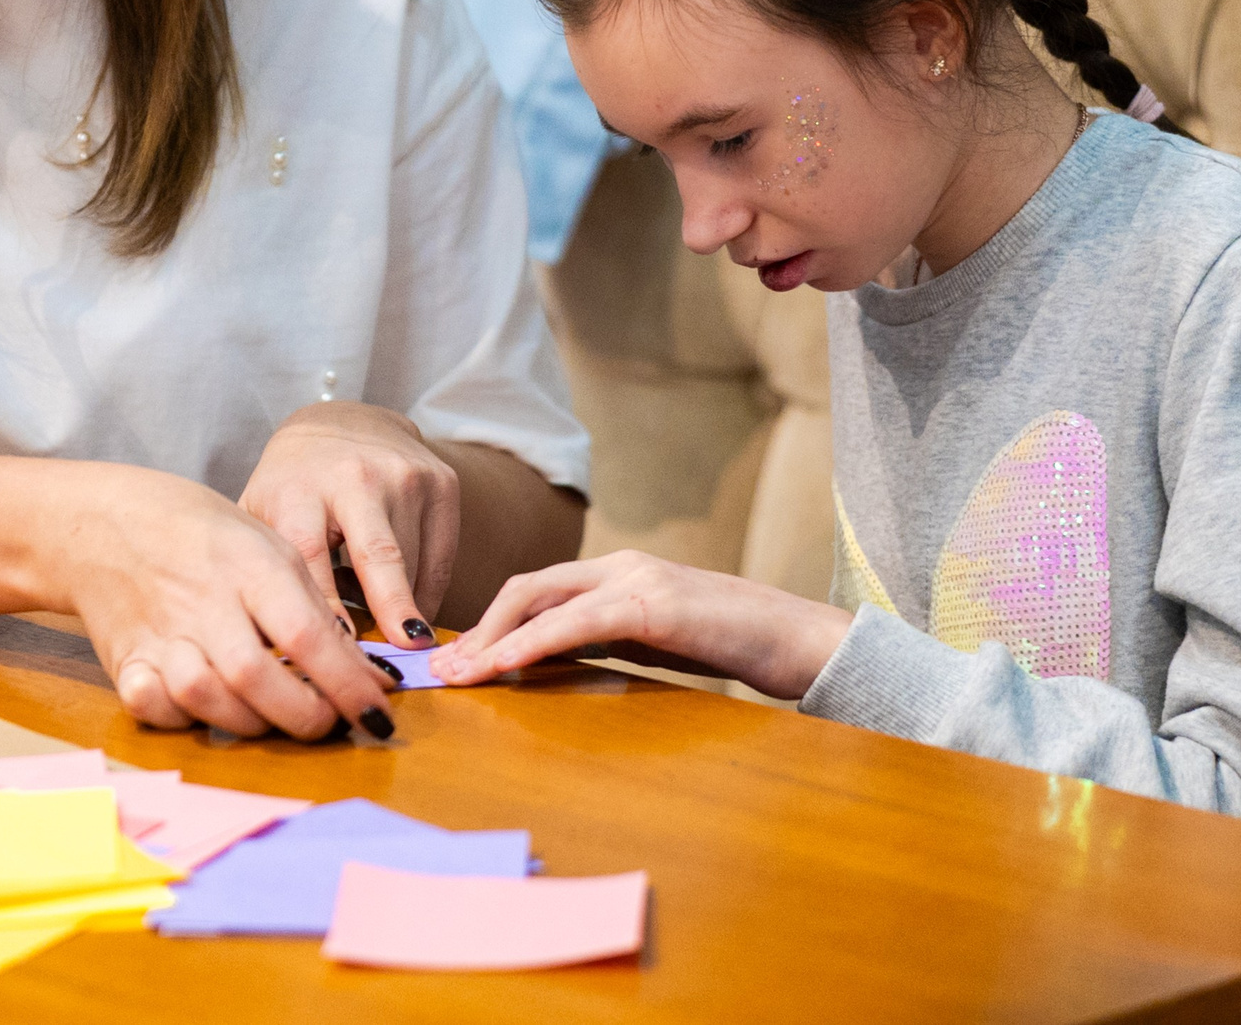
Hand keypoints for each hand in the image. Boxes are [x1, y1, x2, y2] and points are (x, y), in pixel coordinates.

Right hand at [54, 464, 395, 740]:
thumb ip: (313, 608)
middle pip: (255, 677)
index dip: (348, 683)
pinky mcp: (123, 660)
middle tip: (331, 723)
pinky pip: (154, 706)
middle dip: (304, 715)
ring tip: (277, 716)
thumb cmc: (205, 535)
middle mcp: (203, 601)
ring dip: (252, 723)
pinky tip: (208, 710)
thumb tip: (366, 674)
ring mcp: (159, 633)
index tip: (379, 711)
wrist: (106, 522)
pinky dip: (184, 719)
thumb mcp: (269, 548)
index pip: (306, 636)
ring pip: (205, 698)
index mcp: (249, 566)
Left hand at [239, 402, 456, 646]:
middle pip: (378, 555)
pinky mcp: (442, 483)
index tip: (335, 653)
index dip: (326, 608)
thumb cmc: (290, 487)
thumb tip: (265, 647)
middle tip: (400, 659)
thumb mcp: (259, 515)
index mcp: (299, 488)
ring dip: (404, 610)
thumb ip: (260, 568)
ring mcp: (405, 476)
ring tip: (390, 642)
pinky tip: (411, 614)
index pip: (311, 556)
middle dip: (390, 609)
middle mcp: (355, 476)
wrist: (341, 423)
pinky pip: (441, 557)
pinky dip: (429, 593)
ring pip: (414, 562)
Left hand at [426, 550, 853, 701]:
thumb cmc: (736, 647)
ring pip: (540, 599)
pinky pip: (577, 623)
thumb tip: (549, 663)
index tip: (456, 660)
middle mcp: (621, 566)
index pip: (537, 591)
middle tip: (436, 671)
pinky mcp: (655, 604)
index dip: (490, 624)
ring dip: (490, 639)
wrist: (804, 641)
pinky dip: (531, 645)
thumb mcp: (658, 645)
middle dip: (475, 628)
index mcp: (620, 574)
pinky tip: (503, 667)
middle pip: (525, 588)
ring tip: (455, 675)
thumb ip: (608, 643)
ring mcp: (637, 579)